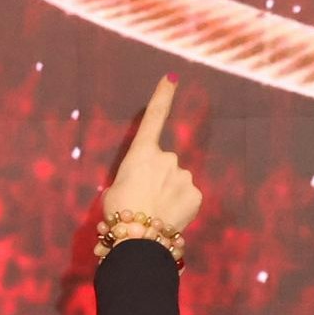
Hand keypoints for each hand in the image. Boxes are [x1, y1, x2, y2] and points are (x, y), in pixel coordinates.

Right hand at [101, 75, 203, 238]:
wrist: (139, 237)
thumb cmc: (119, 211)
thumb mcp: (116, 188)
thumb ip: (134, 177)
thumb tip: (145, 183)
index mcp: (142, 152)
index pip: (154, 117)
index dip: (163, 95)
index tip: (172, 77)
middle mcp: (167, 158)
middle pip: (165, 164)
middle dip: (158, 178)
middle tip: (144, 199)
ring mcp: (185, 175)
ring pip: (177, 182)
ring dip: (169, 193)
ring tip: (155, 212)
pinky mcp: (197, 194)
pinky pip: (187, 197)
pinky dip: (180, 206)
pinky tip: (168, 218)